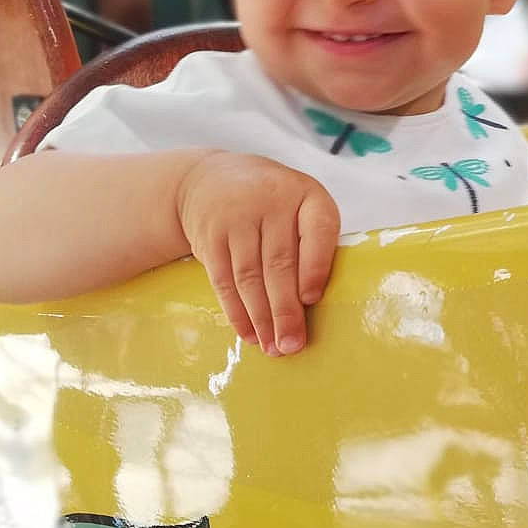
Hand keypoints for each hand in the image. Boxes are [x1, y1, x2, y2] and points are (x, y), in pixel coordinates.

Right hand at [175, 152, 339, 355]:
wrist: (211, 179)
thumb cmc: (273, 203)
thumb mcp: (299, 205)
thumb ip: (311, 243)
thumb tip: (314, 306)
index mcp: (307, 194)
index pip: (317, 230)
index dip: (315, 267)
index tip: (311, 300)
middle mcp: (271, 201)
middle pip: (279, 263)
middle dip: (285, 310)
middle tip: (292, 345)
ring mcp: (237, 217)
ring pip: (249, 277)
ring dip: (261, 318)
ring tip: (273, 348)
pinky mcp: (210, 236)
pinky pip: (223, 280)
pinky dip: (236, 312)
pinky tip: (248, 333)